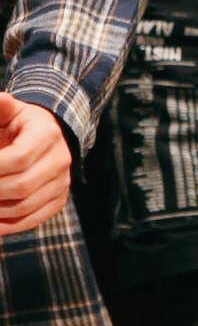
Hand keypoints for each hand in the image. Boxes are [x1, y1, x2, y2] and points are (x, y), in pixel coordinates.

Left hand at [0, 93, 71, 234]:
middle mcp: (61, 160)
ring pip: (26, 205)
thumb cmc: (17, 122)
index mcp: (47, 135)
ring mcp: (62, 183)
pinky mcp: (59, 200)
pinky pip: (34, 219)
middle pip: (22, 186)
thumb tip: (0, 100)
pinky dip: (8, 225)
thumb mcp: (7, 110)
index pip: (18, 159)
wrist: (47, 135)